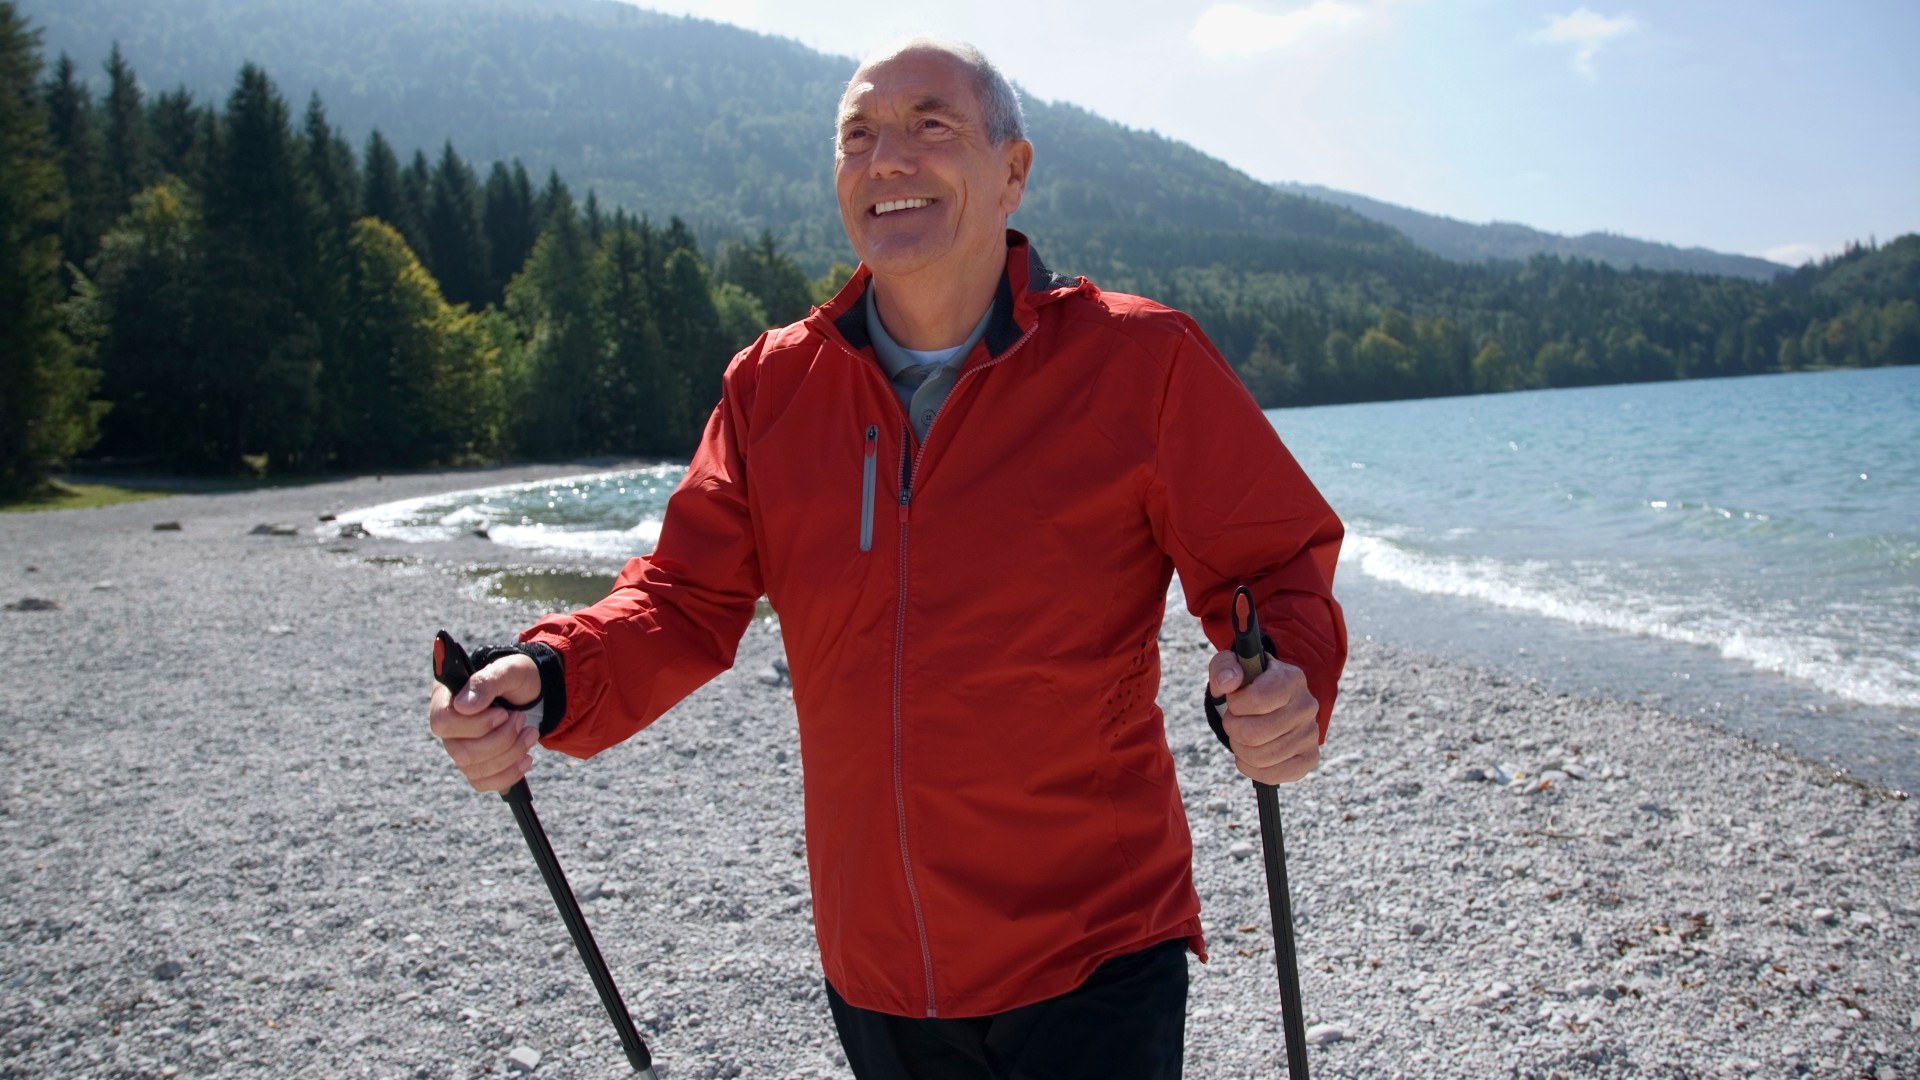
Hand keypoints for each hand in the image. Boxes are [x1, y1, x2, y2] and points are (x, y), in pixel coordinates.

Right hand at [428, 652, 542, 792]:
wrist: (531, 692)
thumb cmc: (516, 677)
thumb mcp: (509, 669)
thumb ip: (486, 682)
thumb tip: (463, 706)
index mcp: (446, 698)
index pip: (443, 723)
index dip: (476, 725)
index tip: (503, 713)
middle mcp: (448, 728)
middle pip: (461, 752)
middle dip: (501, 740)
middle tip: (522, 719)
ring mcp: (459, 748)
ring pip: (475, 769)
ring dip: (511, 754)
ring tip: (531, 733)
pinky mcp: (475, 765)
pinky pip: (483, 783)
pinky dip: (509, 774)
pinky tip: (526, 759)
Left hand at [1207, 651, 1320, 784]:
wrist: (1271, 701)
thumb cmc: (1248, 682)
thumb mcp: (1231, 665)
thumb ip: (1224, 667)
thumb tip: (1227, 683)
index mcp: (1291, 679)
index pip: (1257, 699)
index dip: (1235, 704)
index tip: (1234, 700)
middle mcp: (1307, 707)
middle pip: (1253, 734)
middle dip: (1232, 729)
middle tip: (1234, 720)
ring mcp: (1311, 734)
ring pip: (1259, 757)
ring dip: (1239, 748)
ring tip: (1242, 735)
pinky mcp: (1309, 759)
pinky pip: (1272, 775)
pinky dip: (1251, 768)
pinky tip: (1250, 754)